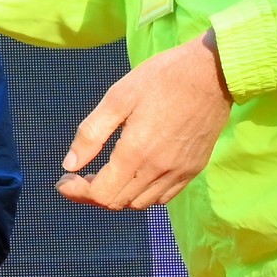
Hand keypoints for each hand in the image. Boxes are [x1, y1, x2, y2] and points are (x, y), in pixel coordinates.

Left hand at [58, 32, 232, 210]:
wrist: (212, 72)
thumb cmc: (162, 78)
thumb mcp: (118, 97)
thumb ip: (91, 134)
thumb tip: (69, 164)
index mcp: (136, 152)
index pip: (101, 194)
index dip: (77, 192)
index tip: (64, 180)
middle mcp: (158, 169)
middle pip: (118, 203)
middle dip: (92, 195)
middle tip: (79, 177)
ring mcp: (179, 172)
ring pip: (141, 203)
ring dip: (118, 196)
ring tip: (105, 176)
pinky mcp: (193, 169)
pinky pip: (163, 197)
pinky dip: (143, 195)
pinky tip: (134, 176)